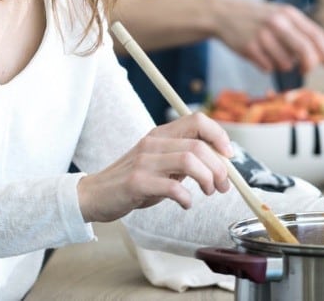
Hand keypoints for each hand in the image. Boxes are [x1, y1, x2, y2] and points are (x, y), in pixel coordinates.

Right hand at [77, 113, 232, 222]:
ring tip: (208, 192)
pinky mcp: (137, 182)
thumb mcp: (159, 163)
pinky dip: (186, 198)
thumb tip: (219, 163)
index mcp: (160, 134)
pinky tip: (185, 203)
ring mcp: (144, 161)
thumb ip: (183, 159)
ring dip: (207, 179)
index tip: (229, 156)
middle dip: (220, 167)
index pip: (197, 120)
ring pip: (189, 161)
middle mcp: (153, 143)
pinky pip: (172, 187)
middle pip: (199, 144)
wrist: (94, 194)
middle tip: (222, 186)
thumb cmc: (132, 181)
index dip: (219, 135)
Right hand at [213, 0, 323, 73]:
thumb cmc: (258, 18)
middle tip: (306, 69)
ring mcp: (262, 35)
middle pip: (305, 51)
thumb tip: (320, 58)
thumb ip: (299, 32)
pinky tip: (258, 54)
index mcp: (289, 13)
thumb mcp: (280, 16)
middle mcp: (277, 22)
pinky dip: (266, 65)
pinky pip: (268, 67)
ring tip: (270, 52)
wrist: (223, 13)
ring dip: (282, 64)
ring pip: (286, 63)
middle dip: (309, 65)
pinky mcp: (249, 48)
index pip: (316, 35)